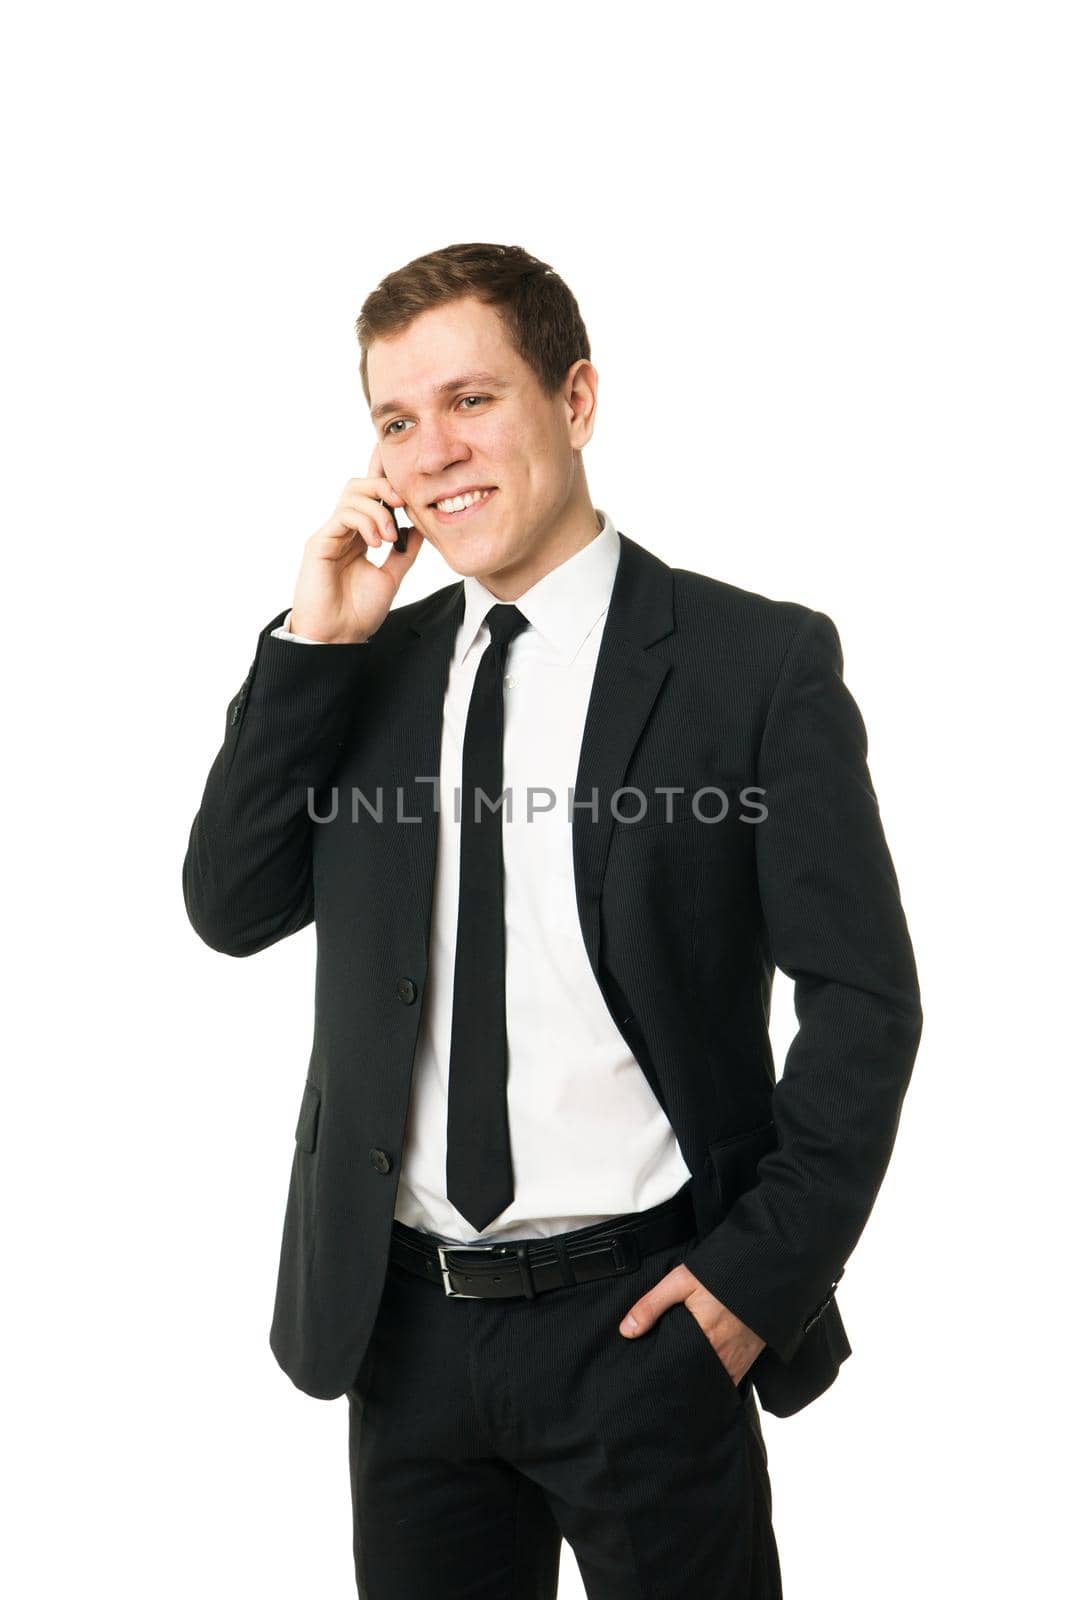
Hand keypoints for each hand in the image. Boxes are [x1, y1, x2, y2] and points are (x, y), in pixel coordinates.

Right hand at [289, 443, 424, 642]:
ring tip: (390, 536)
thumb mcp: (392, 577)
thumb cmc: (357, 613)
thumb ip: (404, 552)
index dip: (385, 476)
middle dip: (385, 487)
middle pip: (361, 485)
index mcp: (360, 535)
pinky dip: (365, 522)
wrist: (336, 638)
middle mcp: (344, 530)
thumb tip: (420, 528)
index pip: (372, 497)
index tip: (405, 466)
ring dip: (378, 509)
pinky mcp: (320, 542)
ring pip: (352, 494)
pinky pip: (343, 515)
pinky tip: (377, 543)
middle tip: (404, 503)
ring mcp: (331, 534)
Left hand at [618, 1261, 765, 1385]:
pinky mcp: (750, 1355)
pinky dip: (719, 1380)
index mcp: (704, 1337)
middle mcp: (724, 1353)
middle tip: (665, 1386)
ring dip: (701, 1383)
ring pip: (716, 1383)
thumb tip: (626, 1331)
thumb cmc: (720, 1273)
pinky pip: (733, 1378)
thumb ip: (652, 1305)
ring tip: (683, 1383)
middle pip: (698, 1380)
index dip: (667, 1380)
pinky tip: (706, 1375)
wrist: (762, 1268)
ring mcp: (740, 1357)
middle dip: (682, 1384)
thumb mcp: (680, 1281)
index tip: (654, 1383)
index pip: (680, 1372)